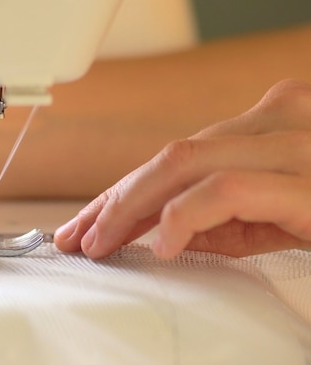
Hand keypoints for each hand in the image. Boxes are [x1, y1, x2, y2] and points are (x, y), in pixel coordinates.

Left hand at [55, 79, 310, 258]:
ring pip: (186, 162)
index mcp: (268, 125)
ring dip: (130, 205)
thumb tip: (158, 228)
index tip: (84, 222)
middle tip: (76, 236)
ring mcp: (296, 144)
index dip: (122, 190)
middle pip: (172, 156)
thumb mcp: (275, 216)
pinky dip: (183, 214)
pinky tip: (158, 244)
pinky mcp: (309, 180)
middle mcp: (280, 120)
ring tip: (100, 242)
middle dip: (114, 198)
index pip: (176, 157)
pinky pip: (227, 189)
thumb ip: (223, 215)